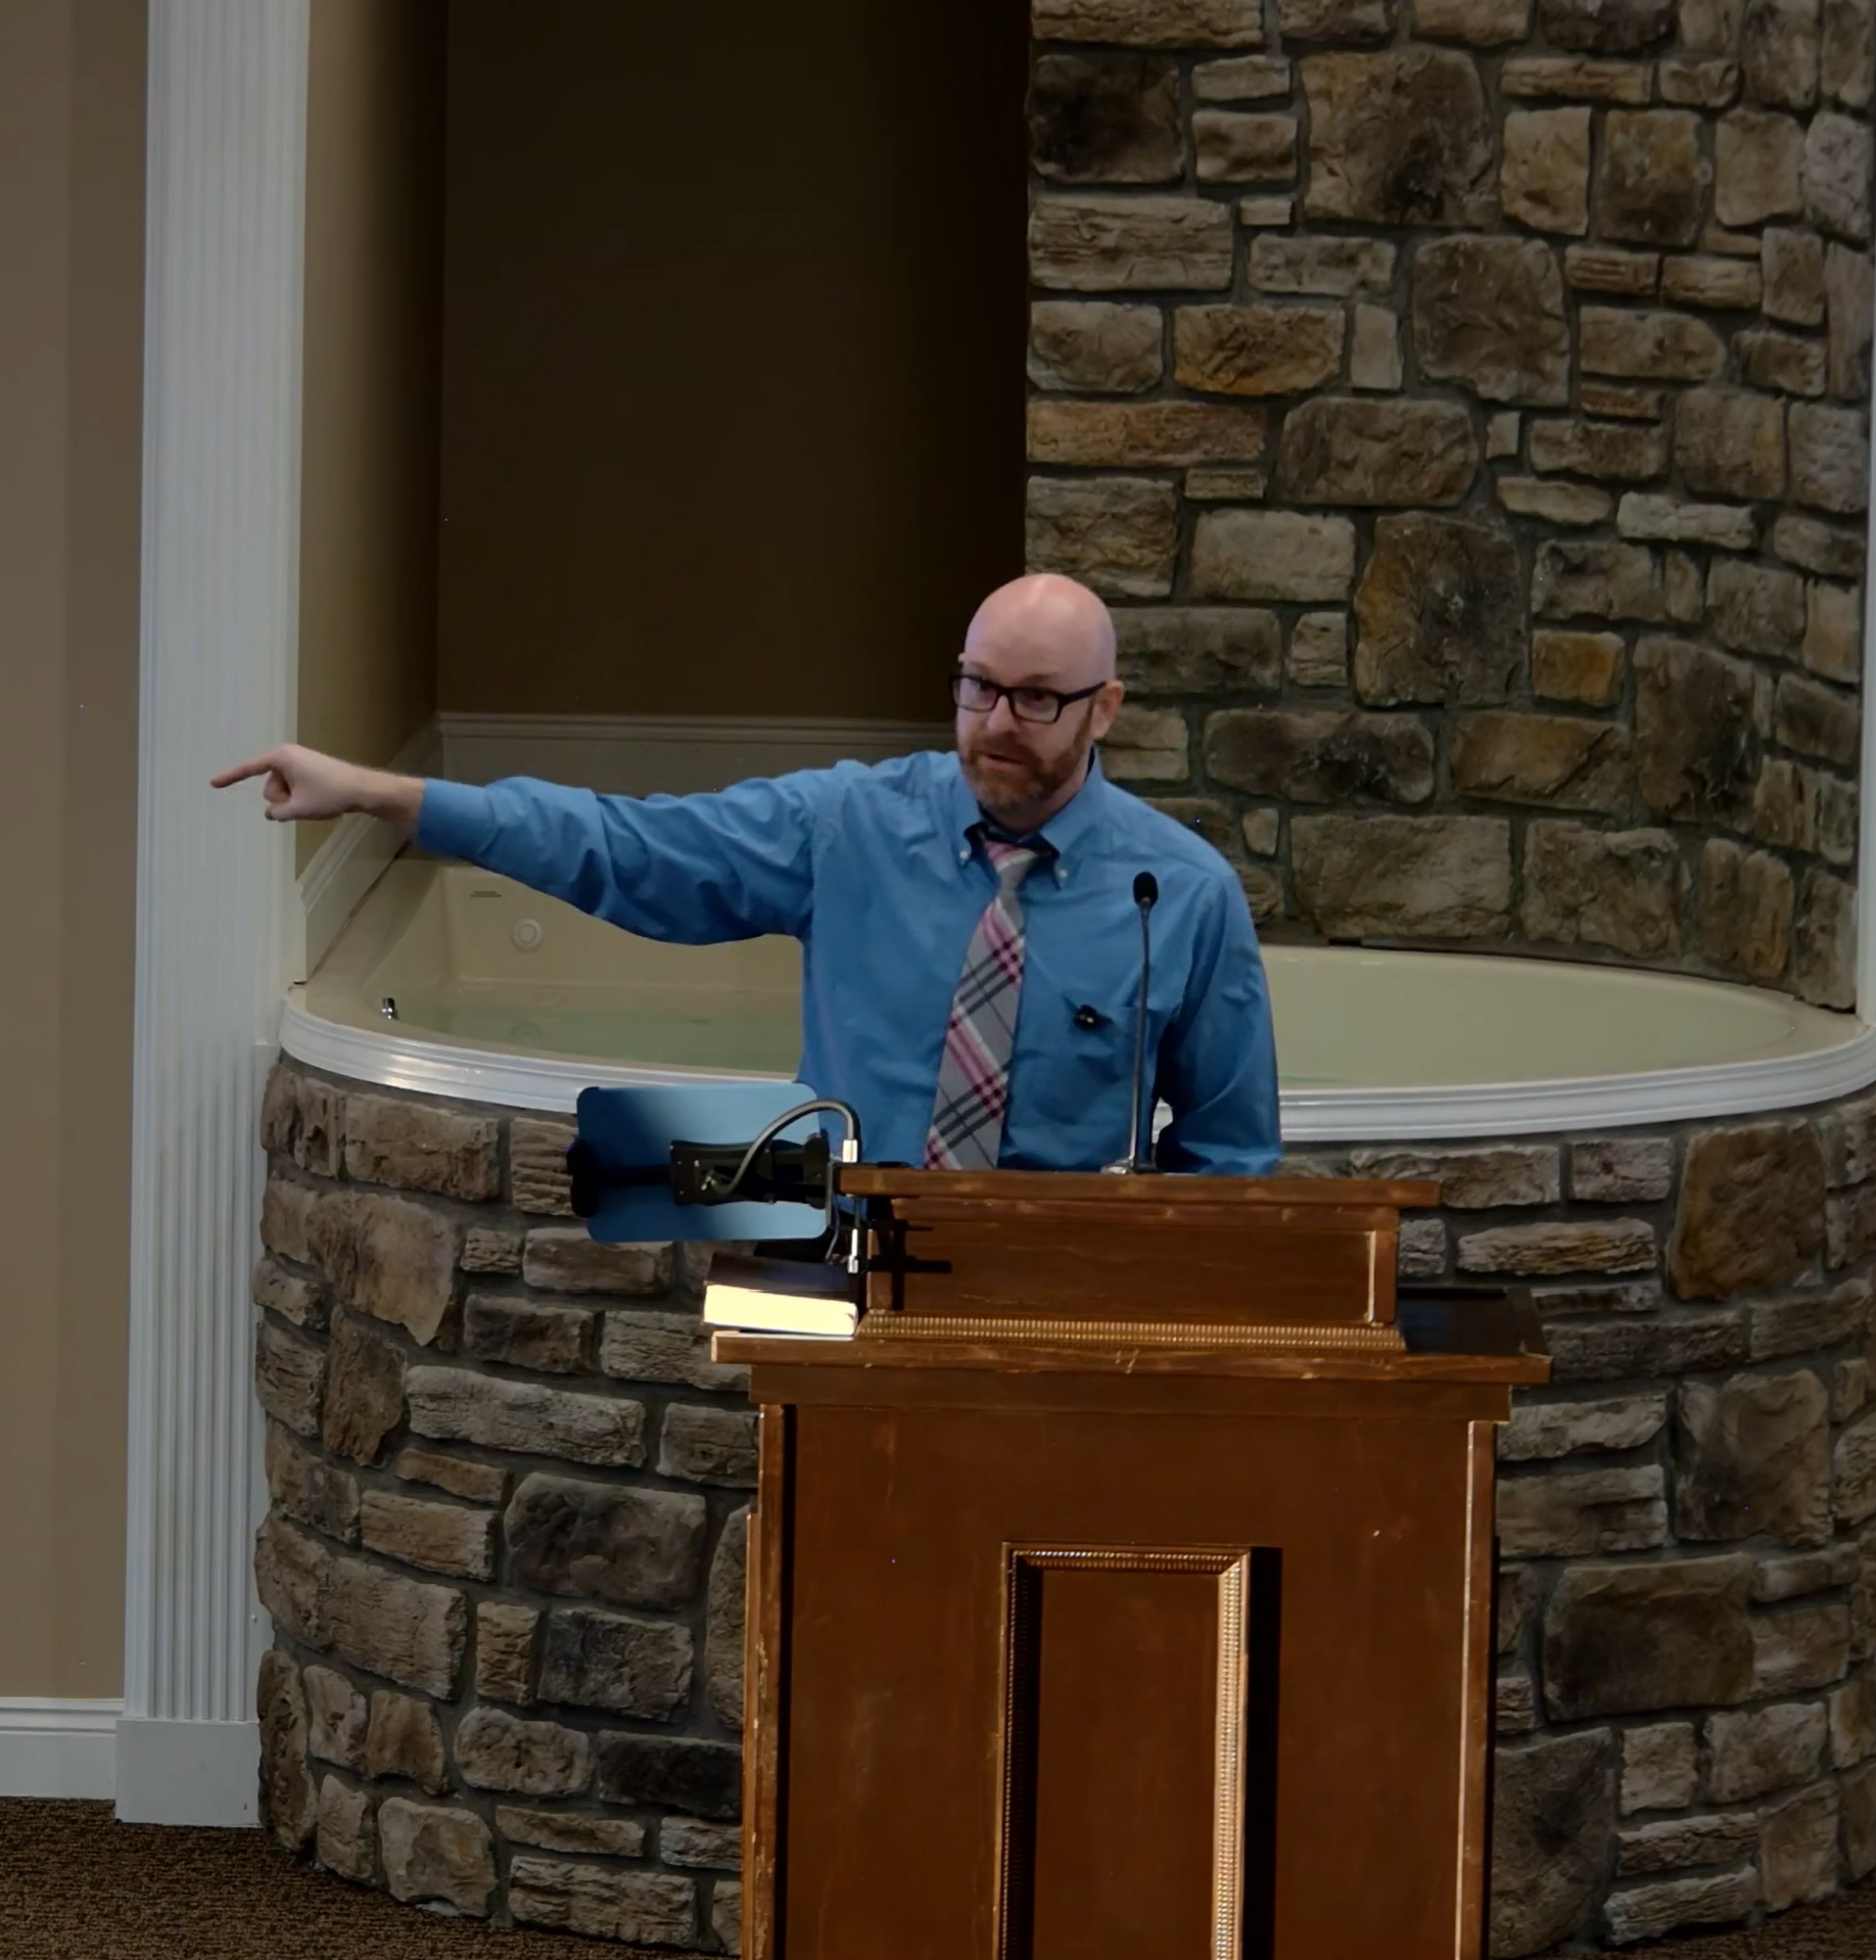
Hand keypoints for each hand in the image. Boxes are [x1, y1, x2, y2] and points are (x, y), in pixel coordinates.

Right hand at [210, 743, 421, 829]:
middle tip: (308, 802)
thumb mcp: (298, 808)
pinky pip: (295, 791)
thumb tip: (272, 812)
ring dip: (294, 802)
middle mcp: (287, 756)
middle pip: (269, 788)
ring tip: (317, 800)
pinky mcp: (308, 772)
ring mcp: (298, 764)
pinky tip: (321, 801)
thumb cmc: (329, 794)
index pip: (248, 769)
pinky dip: (303, 800)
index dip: (230, 777)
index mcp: (280, 757)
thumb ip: (277, 812)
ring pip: (282, 793)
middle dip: (283, 801)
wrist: (363, 789)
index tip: (212, 783)